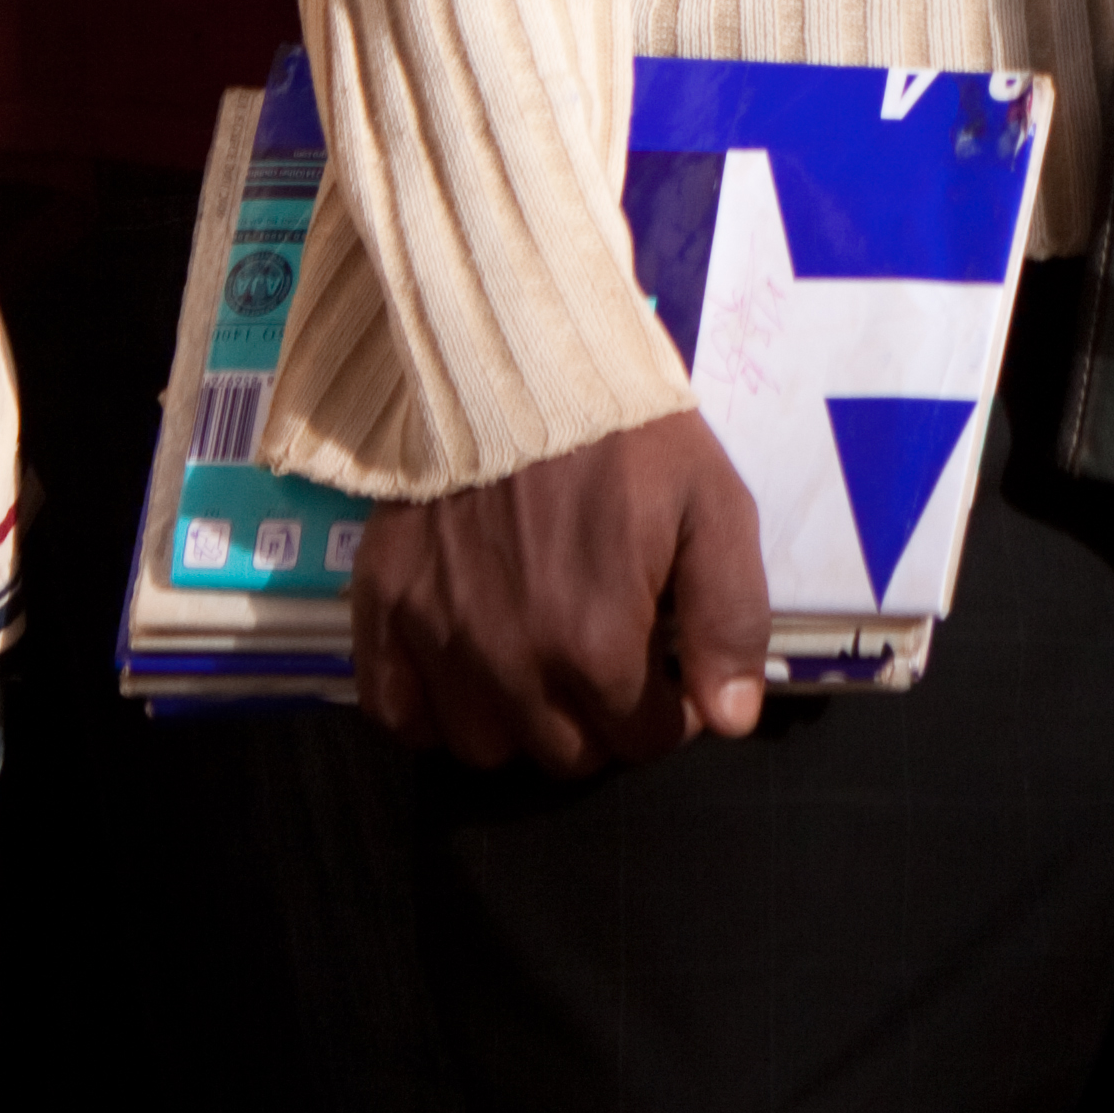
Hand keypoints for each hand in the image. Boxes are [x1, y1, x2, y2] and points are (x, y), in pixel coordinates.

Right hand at [352, 409, 769, 772]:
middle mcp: (510, 665)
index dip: (670, 710)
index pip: (644, 740)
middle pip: (567, 755)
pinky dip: (434, 710)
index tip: (668, 665)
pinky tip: (469, 665)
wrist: (515, 357)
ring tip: (543, 656)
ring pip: (485, 749)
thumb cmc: (623, 433)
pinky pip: (399, 717)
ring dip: (522, 720)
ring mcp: (437, 643)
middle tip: (609, 651)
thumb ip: (730, 617)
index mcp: (595, 644)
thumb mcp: (713, 503)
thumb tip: (730, 719)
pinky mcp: (383, 613)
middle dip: (602, 717)